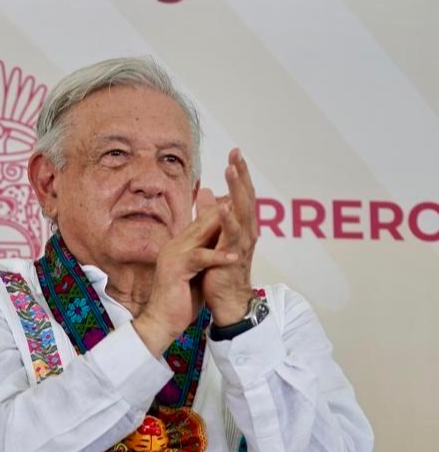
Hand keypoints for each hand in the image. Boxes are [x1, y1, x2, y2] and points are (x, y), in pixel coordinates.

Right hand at [133, 189, 237, 355]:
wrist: (161, 321)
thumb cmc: (180, 299)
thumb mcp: (196, 273)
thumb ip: (205, 256)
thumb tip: (219, 246)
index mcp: (179, 246)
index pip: (202, 222)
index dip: (221, 211)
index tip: (240, 200)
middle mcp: (175, 246)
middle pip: (201, 223)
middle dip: (222, 209)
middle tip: (243, 198)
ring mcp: (173, 256)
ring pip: (199, 234)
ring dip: (220, 225)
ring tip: (240, 217)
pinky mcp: (176, 270)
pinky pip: (199, 258)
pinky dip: (216, 256)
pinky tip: (233, 255)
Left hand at [203, 148, 258, 324]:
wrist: (224, 299)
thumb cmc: (220, 268)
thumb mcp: (213, 235)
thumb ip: (210, 213)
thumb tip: (205, 191)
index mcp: (241, 225)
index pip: (241, 194)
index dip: (239, 173)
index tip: (234, 152)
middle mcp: (246, 230)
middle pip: (246, 196)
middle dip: (241, 174)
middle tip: (236, 152)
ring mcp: (241, 242)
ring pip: (242, 211)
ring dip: (237, 190)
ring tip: (231, 170)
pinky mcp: (232, 256)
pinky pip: (231, 236)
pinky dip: (229, 221)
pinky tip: (224, 207)